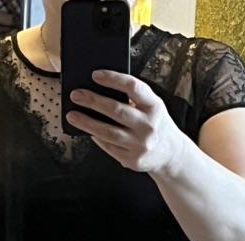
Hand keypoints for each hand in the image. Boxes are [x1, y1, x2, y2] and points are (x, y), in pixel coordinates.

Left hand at [67, 70, 185, 174]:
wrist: (172, 155)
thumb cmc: (157, 125)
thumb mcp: (153, 107)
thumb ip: (134, 99)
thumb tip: (102, 90)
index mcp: (154, 106)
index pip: (132, 87)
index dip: (113, 79)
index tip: (95, 75)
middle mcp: (148, 126)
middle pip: (115, 110)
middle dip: (92, 101)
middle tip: (76, 95)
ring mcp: (140, 145)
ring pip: (108, 132)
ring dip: (87, 123)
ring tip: (72, 115)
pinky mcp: (133, 159)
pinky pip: (109, 147)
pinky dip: (96, 138)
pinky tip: (87, 131)